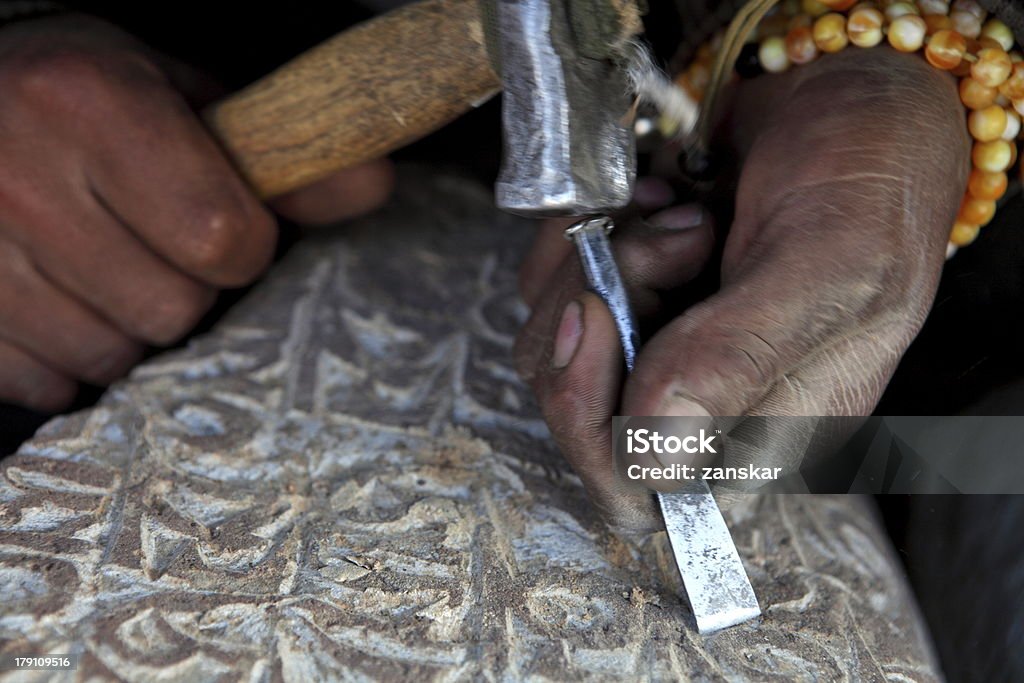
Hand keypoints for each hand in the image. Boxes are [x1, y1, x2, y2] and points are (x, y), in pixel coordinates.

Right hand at [0, 15, 392, 410]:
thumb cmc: (88, 99)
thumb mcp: (183, 99)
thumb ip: (281, 153)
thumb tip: (375, 183)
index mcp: (91, 104)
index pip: (222, 237)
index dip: (242, 243)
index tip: (222, 223)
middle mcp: (18, 177)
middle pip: (172, 309)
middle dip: (183, 285)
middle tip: (150, 239)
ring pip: (111, 356)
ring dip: (126, 323)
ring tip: (98, 261)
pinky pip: (46, 383)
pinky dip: (64, 354)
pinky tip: (53, 294)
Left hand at [515, 47, 969, 531]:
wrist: (854, 97)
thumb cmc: (872, 181)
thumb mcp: (832, 266)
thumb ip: (741, 357)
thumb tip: (651, 451)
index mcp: (765, 433)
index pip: (642, 495)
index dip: (593, 428)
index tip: (602, 317)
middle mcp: (703, 404)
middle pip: (576, 419)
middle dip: (588, 321)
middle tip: (657, 242)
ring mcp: (656, 347)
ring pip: (552, 344)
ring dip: (596, 262)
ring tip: (680, 213)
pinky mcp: (627, 293)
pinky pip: (553, 281)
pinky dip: (587, 228)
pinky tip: (661, 196)